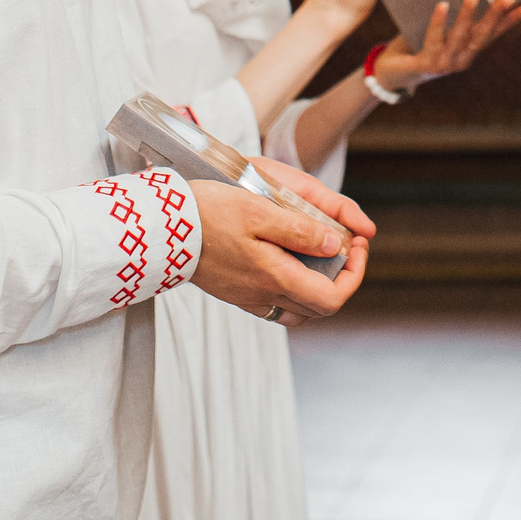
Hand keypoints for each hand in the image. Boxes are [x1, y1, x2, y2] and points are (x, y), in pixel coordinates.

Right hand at [187, 158, 375, 328]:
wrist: (163, 228)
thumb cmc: (209, 213)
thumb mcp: (259, 211)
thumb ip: (300, 231)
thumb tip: (335, 245)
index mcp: (274, 277)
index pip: (333, 298)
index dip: (355, 276)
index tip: (357, 246)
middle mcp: (264, 295)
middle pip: (320, 307)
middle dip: (343, 278)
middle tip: (347, 246)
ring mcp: (249, 298)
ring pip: (299, 309)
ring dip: (320, 287)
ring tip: (324, 255)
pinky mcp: (236, 294)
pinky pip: (276, 304)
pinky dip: (295, 289)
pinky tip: (292, 263)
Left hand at [373, 0, 520, 91]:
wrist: (392, 71)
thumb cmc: (418, 44)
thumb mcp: (442, 30)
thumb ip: (455, 15)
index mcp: (468, 52)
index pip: (493, 35)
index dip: (510, 21)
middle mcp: (461, 60)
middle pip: (482, 36)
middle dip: (496, 16)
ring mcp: (444, 64)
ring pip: (459, 37)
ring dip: (468, 16)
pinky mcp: (425, 65)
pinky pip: (433, 40)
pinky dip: (439, 23)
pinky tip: (442, 5)